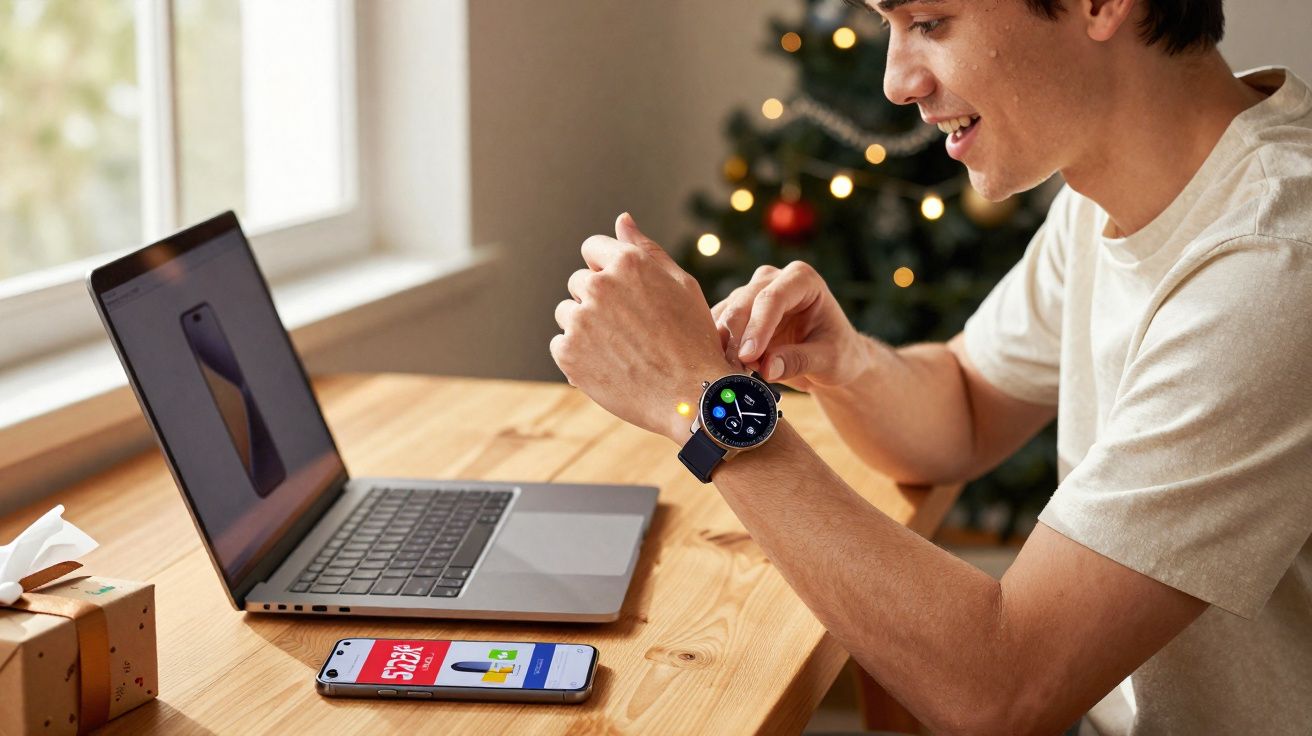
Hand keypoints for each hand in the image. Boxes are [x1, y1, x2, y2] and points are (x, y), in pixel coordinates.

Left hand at [550, 213, 733, 443]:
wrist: (690, 396)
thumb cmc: (692, 339)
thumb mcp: (680, 286)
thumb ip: (646, 250)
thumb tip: (621, 219)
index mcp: (628, 263)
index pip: (592, 248)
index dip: (606, 269)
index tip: (621, 293)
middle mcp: (600, 285)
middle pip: (579, 282)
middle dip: (597, 301)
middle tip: (629, 330)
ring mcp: (580, 320)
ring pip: (566, 313)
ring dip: (584, 327)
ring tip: (619, 350)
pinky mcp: (567, 352)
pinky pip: (560, 343)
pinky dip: (577, 355)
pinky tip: (608, 366)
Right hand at [711, 261, 863, 391]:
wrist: (828, 357)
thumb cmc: (837, 352)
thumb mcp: (829, 360)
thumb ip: (800, 361)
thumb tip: (766, 368)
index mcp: (802, 280)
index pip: (773, 299)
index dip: (758, 328)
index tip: (748, 357)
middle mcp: (772, 279)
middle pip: (743, 304)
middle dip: (737, 339)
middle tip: (736, 372)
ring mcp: (750, 293)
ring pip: (726, 315)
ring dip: (725, 346)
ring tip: (732, 375)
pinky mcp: (735, 311)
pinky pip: (718, 327)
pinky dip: (718, 349)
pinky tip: (723, 369)